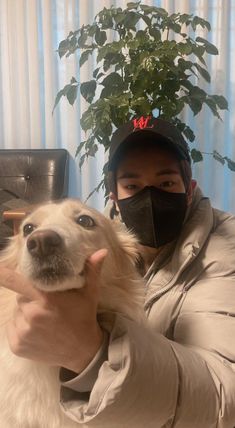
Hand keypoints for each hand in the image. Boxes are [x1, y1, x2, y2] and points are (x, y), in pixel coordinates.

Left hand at [0, 249, 106, 372]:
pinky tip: (37, 330)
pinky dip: (21, 326)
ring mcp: (23, 332)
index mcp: (47, 299)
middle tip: (45, 303)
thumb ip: (92, 271)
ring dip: (25, 312)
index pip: (16, 281)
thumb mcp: (89, 293)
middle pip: (20, 296)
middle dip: (29, 296)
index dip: (5, 274)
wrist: (82, 352)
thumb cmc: (84, 318)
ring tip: (44, 319)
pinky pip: (12, 327)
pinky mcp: (17, 345)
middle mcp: (32, 314)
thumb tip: (102, 251)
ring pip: (17, 312)